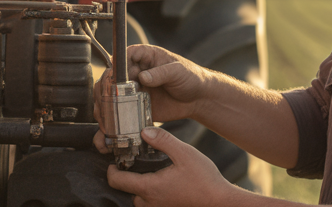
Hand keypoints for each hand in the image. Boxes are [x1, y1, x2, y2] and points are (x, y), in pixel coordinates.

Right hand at [98, 44, 210, 122]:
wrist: (198, 99)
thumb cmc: (190, 77)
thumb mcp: (178, 71)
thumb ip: (161, 73)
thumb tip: (143, 77)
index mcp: (143, 56)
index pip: (123, 57)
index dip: (116, 67)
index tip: (114, 79)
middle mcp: (135, 72)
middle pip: (111, 77)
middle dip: (106, 89)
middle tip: (108, 101)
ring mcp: (133, 89)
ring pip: (111, 95)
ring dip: (106, 106)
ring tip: (108, 116)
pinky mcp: (135, 106)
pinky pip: (121, 111)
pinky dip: (114, 119)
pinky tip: (112, 126)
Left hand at [106, 127, 238, 206]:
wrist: (220, 202)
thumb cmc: (204, 180)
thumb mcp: (185, 153)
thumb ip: (163, 140)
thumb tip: (144, 131)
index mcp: (150, 187)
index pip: (117, 181)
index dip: (111, 170)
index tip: (114, 161)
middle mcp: (150, 202)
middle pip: (126, 191)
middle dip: (125, 178)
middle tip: (132, 163)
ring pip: (138, 200)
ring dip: (138, 188)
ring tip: (147, 172)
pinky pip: (150, 204)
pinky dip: (149, 194)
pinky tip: (161, 182)